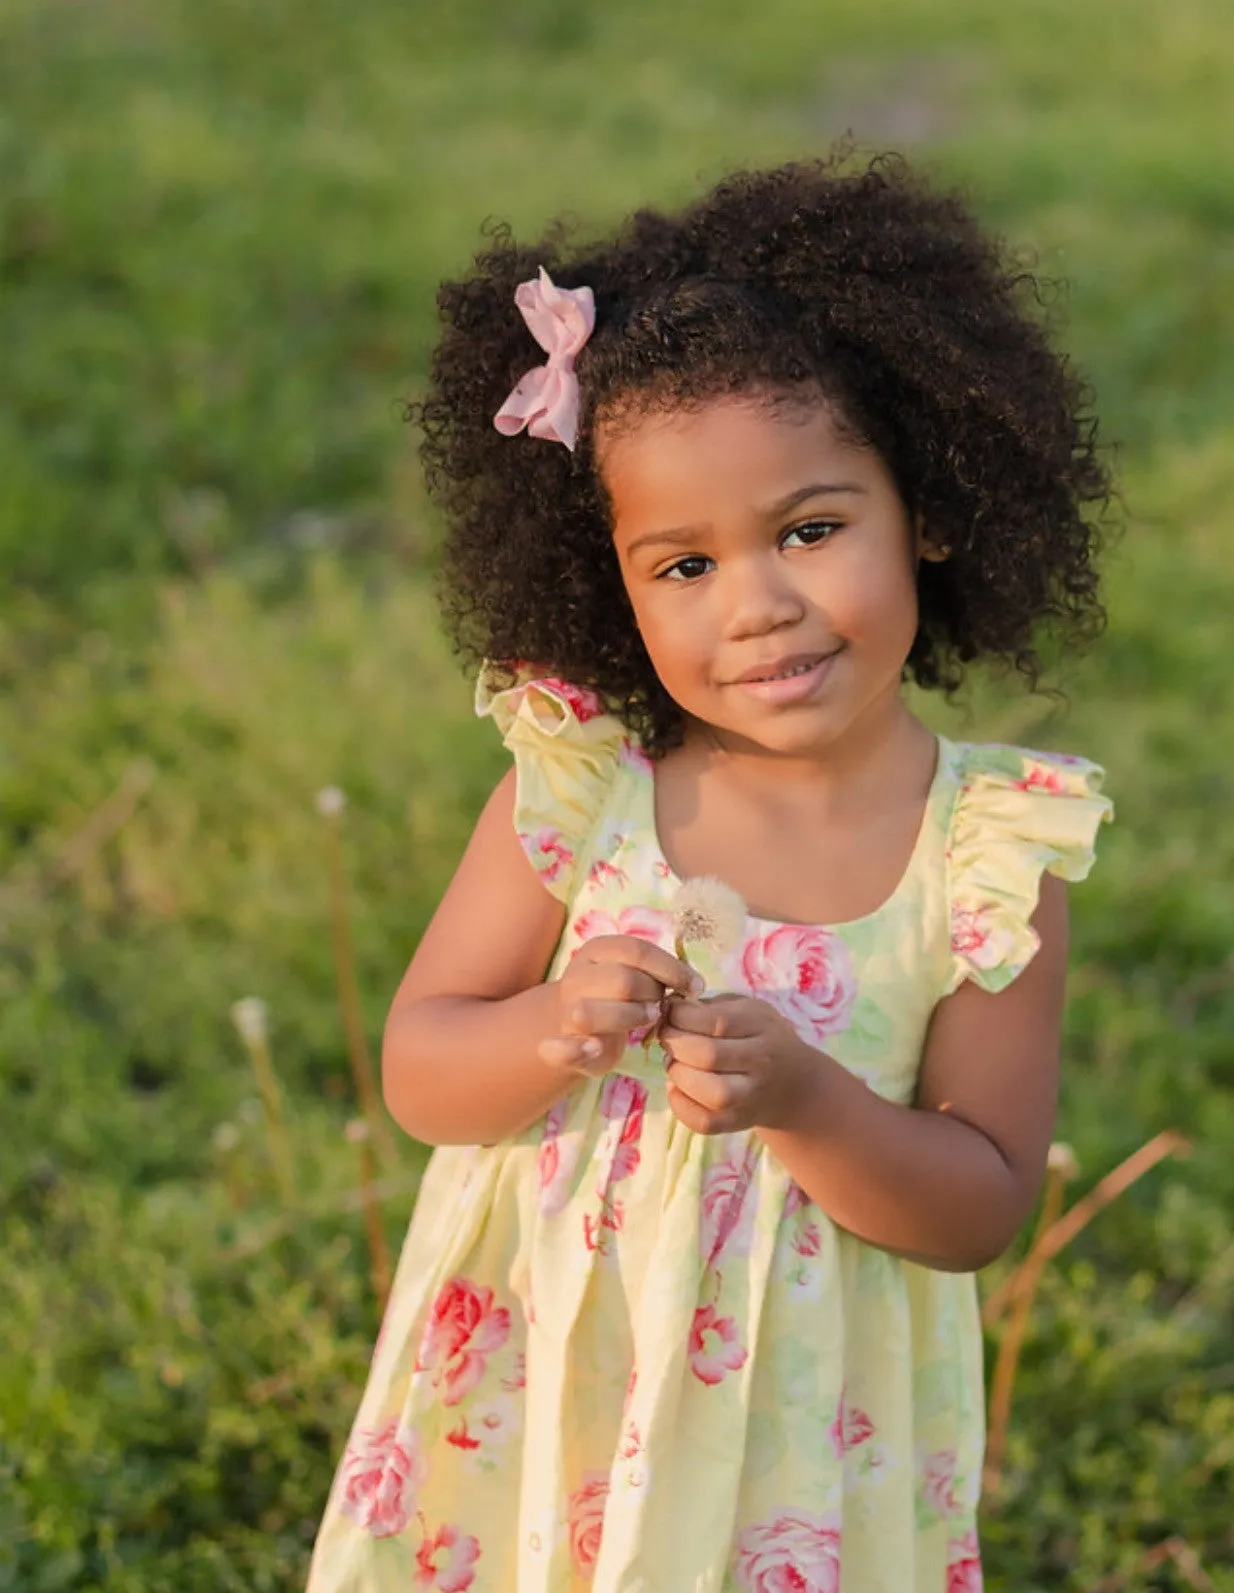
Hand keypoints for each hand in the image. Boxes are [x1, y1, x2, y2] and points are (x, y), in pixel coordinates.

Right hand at [538, 934, 700, 1076]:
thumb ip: (658, 972)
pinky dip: (576, 1050)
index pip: (637, 950)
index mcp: (598, 950)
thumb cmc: (619, 997)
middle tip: (662, 1005)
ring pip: (593, 1012)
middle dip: (652, 995)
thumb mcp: (637, 974)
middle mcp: (578, 975)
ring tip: (648, 1021)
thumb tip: (694, 984)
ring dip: (628, 1018)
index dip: (670, 968)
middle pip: (622, 980)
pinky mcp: (560, 1046)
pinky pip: (560, 1049)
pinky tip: (594, 1048)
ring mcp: (566, 1010)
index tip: (696, 987)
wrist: (575, 1027)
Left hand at [659, 993, 822, 1133]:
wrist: (795, 1083)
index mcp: (762, 1027)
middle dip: (675, 1044)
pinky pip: (705, 1122)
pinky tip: (676, 1087)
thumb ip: (712, 1006)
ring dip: (679, 1075)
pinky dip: (681, 1105)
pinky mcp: (739, 1122)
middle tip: (666, 1038)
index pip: (717, 1021)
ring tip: (674, 1063)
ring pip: (712, 1093)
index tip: (670, 1012)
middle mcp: (761, 1062)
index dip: (682, 1016)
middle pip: (710, 1056)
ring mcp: (752, 1096)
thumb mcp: (746, 1009)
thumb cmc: (759, 1036)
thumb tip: (670, 1009)